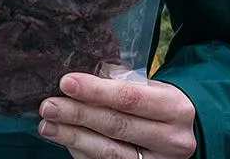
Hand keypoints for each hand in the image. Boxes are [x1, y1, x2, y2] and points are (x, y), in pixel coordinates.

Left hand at [38, 72, 196, 157]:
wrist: (182, 131)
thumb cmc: (155, 100)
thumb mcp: (148, 85)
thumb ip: (118, 81)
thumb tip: (75, 79)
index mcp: (174, 108)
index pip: (129, 98)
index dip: (95, 91)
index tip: (65, 83)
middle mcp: (172, 140)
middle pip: (117, 126)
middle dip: (77, 114)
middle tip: (48, 106)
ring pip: (111, 152)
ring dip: (73, 137)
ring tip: (47, 126)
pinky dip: (82, 152)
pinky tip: (64, 140)